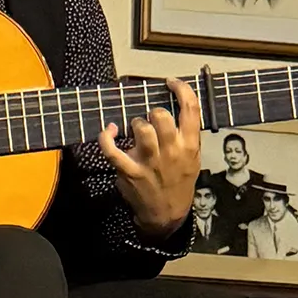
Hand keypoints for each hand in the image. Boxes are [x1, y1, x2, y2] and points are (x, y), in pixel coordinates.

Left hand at [97, 77, 201, 235]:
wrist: (167, 214)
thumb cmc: (177, 181)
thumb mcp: (192, 158)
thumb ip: (185, 135)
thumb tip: (173, 106)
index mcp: (190, 146)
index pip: (190, 111)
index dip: (181, 90)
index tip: (171, 83)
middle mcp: (172, 152)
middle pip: (161, 116)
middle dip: (153, 112)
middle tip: (151, 119)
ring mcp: (150, 162)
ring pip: (141, 128)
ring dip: (135, 123)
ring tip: (136, 129)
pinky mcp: (129, 171)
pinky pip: (112, 149)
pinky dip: (106, 137)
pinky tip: (108, 130)